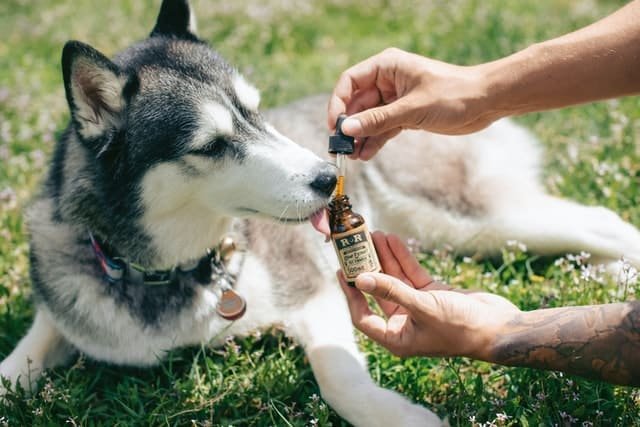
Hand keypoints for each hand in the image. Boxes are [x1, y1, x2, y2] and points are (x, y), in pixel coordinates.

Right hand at [328, 48, 496, 159]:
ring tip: (352, 156)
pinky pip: (383, 128)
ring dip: (360, 136)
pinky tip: (366, 155)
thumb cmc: (454, 94)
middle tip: (340, 148)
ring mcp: (396, 99)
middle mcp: (388, 81)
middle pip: (357, 103)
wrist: (485, 102)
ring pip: (369, 118)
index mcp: (387, 66)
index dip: (339, 103)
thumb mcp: (412, 108)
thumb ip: (378, 120)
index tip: (335, 126)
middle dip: (349, 126)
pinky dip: (374, 141)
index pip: (350, 82)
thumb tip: (347, 129)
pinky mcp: (405, 115)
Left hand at [338, 231, 519, 358]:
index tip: (342, 272)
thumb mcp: (423, 307)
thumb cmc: (461, 327)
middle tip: (355, 247)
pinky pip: (411, 274)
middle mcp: (404, 324)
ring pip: (394, 279)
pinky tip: (392, 240)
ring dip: (384, 258)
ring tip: (374, 234)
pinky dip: (403, 258)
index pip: (363, 317)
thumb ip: (392, 291)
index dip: (351, 294)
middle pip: (378, 292)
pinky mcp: (432, 295)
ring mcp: (418, 308)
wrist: (499, 327)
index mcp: (397, 338)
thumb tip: (361, 279)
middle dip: (368, 268)